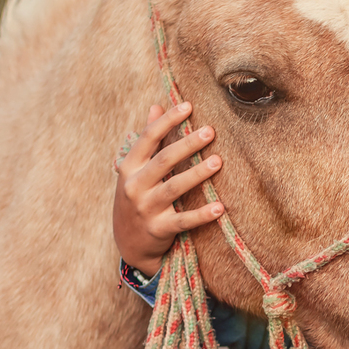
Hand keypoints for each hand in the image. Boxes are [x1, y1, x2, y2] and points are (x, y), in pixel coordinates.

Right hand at [114, 102, 225, 277]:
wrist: (128, 242)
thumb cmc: (136, 197)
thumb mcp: (134, 169)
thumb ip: (147, 140)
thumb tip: (156, 106)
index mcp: (129, 167)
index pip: (148, 138)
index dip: (167, 121)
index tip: (188, 105)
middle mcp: (134, 186)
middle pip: (163, 160)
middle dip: (187, 145)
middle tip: (210, 131)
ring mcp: (146, 208)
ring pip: (174, 188)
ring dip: (196, 174)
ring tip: (218, 162)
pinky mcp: (159, 229)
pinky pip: (183, 220)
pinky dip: (202, 215)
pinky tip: (220, 207)